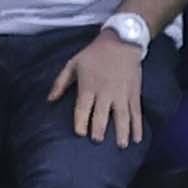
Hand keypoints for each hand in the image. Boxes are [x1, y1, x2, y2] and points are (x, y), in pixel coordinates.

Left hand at [58, 27, 147, 149]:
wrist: (122, 41)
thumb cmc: (94, 54)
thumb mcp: (73, 63)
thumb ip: (60, 82)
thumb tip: (49, 100)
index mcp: (89, 86)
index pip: (83, 108)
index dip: (80, 122)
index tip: (80, 133)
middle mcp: (105, 92)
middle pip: (101, 115)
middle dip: (99, 130)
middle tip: (97, 141)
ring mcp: (121, 94)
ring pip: (121, 117)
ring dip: (121, 132)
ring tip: (120, 146)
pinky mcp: (134, 93)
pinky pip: (136, 113)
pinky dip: (137, 127)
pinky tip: (137, 139)